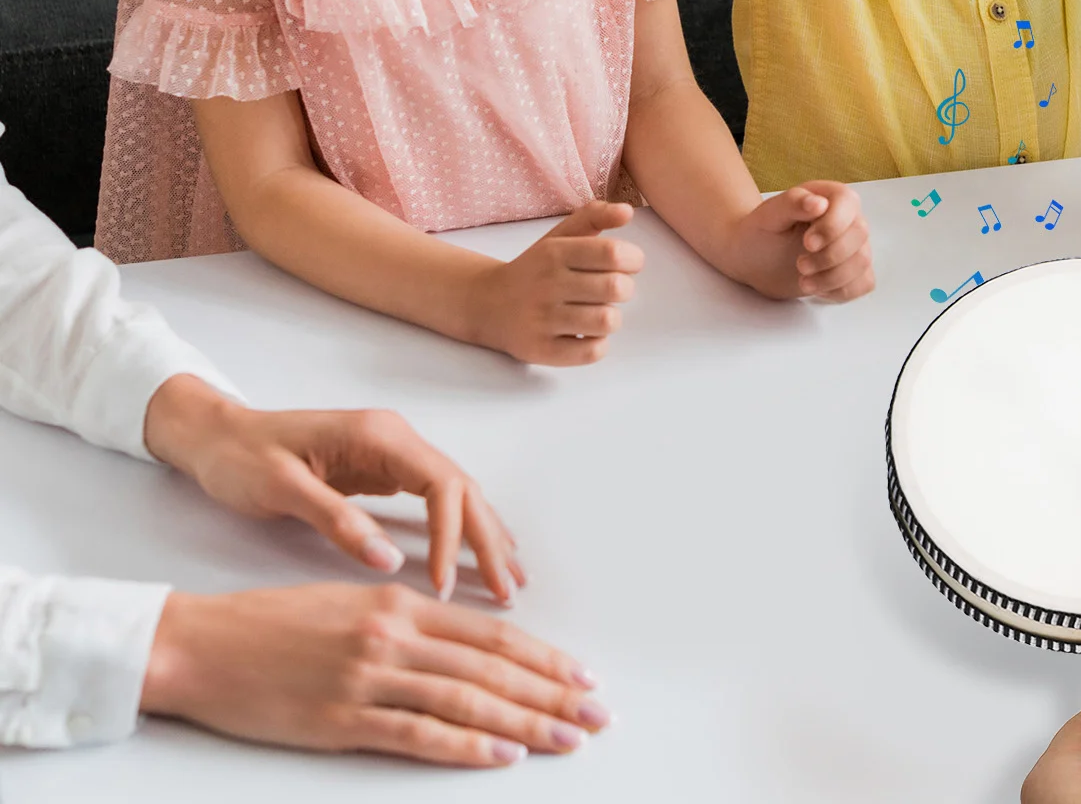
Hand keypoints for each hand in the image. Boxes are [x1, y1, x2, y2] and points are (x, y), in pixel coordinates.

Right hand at [141, 583, 609, 765]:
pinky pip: (417, 734)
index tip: (581, 675)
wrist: (205, 644)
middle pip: (491, 667)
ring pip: (466, 699)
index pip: (490, 635)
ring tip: (568, 736)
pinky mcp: (343, 718)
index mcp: (400, 602)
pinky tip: (501, 754)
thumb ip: (410, 622)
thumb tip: (466, 646)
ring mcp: (369, 677)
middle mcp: (394, 634)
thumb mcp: (351, 605)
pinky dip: (465, 745)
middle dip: (551, 691)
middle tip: (597, 712)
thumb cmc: (275, 624)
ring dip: (525, 721)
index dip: (542, 657)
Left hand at [144, 375, 522, 602]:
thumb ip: (337, 521)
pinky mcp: (384, 471)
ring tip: (508, 575)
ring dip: (484, 533)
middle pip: (463, 487)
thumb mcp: (282, 489)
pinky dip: (463, 526)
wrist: (216, 436)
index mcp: (379, 436)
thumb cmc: (242, 458)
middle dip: (487, 538)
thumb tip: (389, 561)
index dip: (452, 535)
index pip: (441, 484)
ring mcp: (394, 453)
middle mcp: (397, 439)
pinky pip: (438, 499)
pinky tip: (480, 546)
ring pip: (458, 493)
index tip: (443, 584)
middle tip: (507, 589)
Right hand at [468, 200, 644, 366]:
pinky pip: (592, 351)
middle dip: (625, 289)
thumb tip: (628, 211)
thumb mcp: (560, 236)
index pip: (613, 253)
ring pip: (607, 321)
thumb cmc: (536, 268)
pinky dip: (598, 343)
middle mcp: (547, 284)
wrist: (488, 303)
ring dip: (612, 317)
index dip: (633, 259)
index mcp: (555, 252)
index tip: (628, 264)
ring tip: (598, 312)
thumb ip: (595, 216)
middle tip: (612, 290)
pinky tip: (586, 333)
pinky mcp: (541, 350)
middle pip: (616, 288)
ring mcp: (542, 319)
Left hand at [732, 181, 873, 302]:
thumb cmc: (762, 232)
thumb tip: (819, 202)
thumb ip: (793, 203)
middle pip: (859, 235)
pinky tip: (818, 288)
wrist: (755, 258)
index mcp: (830, 196)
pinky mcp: (851, 271)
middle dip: (830, 256)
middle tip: (800, 265)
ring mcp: (852, 246)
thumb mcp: (769, 215)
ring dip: (832, 278)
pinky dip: (841, 291)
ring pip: (862, 262)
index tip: (807, 244)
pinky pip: (863, 283)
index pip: (848, 203)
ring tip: (804, 282)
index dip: (832, 226)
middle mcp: (847, 218)